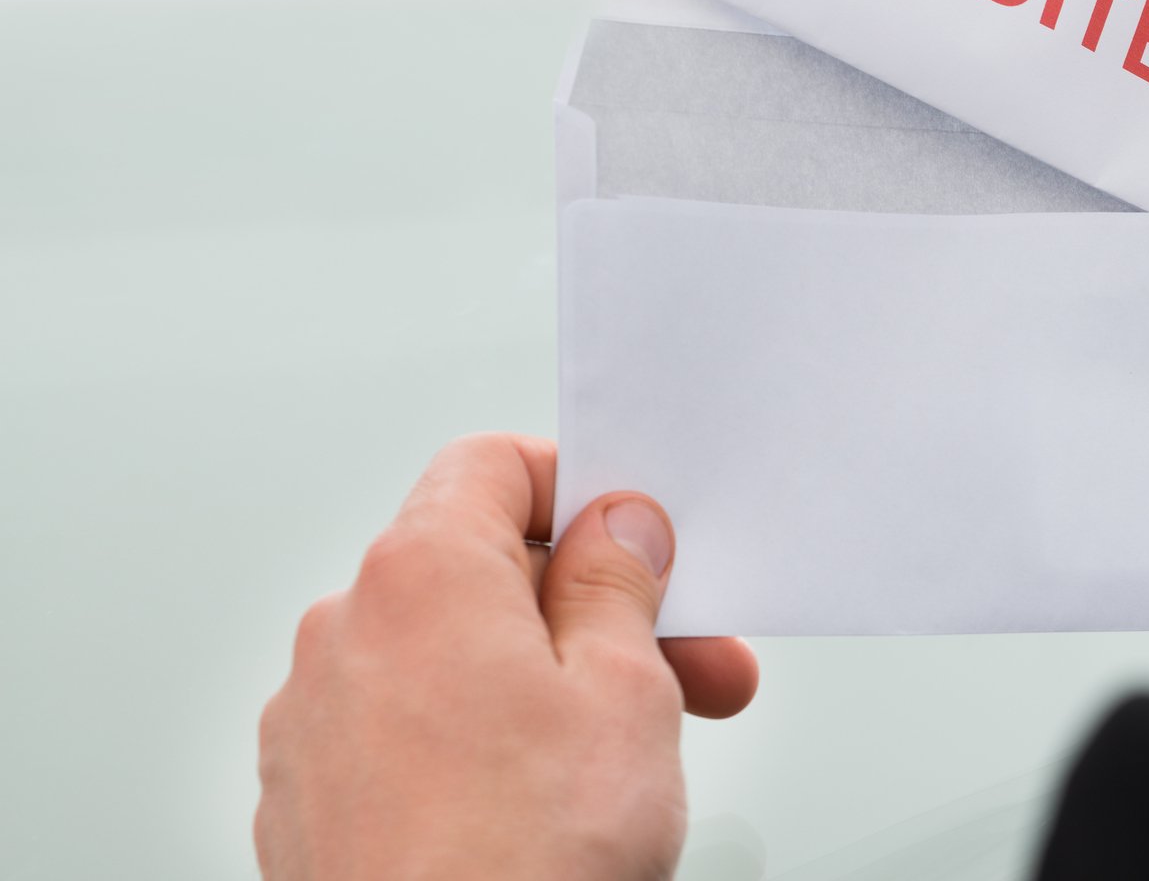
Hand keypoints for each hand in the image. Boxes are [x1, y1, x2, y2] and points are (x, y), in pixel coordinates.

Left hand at [255, 434, 758, 880]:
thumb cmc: (522, 865)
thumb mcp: (626, 692)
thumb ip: (618, 584)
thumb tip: (615, 528)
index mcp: (419, 575)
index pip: (493, 466)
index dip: (579, 491)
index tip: (639, 543)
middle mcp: (345, 631)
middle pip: (481, 571)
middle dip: (591, 610)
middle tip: (684, 665)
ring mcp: (314, 722)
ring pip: (447, 657)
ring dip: (538, 680)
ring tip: (619, 756)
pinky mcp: (306, 801)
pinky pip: (403, 730)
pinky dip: (472, 741)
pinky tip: (538, 802)